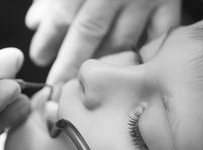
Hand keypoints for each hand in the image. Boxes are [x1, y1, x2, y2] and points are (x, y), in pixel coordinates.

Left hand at [26, 0, 180, 88]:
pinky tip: (129, 71)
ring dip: (102, 65)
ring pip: (121, 42)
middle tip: (57, 88)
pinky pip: (157, 37)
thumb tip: (34, 22)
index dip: (47, 41)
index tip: (39, 59)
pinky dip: (144, 55)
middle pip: (89, 34)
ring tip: (87, 83)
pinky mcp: (168, 1)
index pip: (61, 15)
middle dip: (70, 65)